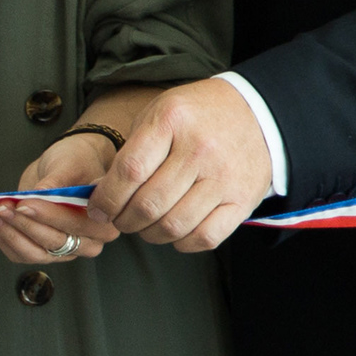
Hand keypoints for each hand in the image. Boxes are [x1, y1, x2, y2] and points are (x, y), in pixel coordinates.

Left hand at [0, 131, 120, 266]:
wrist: (66, 167)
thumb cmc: (76, 163)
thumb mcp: (69, 165)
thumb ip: (57, 181)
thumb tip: (40, 193)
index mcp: (104, 220)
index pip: (78, 225)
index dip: (50, 216)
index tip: (26, 203)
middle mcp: (88, 241)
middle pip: (55, 242)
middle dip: (25, 224)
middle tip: (4, 206)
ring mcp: (65, 250)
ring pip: (34, 253)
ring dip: (10, 233)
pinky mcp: (43, 251)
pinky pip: (20, 254)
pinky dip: (3, 238)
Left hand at [89, 79, 273, 252]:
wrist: (258, 112)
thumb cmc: (196, 116)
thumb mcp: (158, 115)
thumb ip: (129, 152)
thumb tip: (97, 194)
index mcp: (172, 121)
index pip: (129, 172)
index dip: (106, 198)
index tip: (98, 209)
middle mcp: (200, 149)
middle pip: (148, 204)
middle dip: (123, 220)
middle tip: (119, 219)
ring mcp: (224, 177)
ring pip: (173, 226)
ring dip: (148, 234)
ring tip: (144, 225)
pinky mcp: (243, 200)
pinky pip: (205, 238)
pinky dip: (182, 243)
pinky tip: (174, 231)